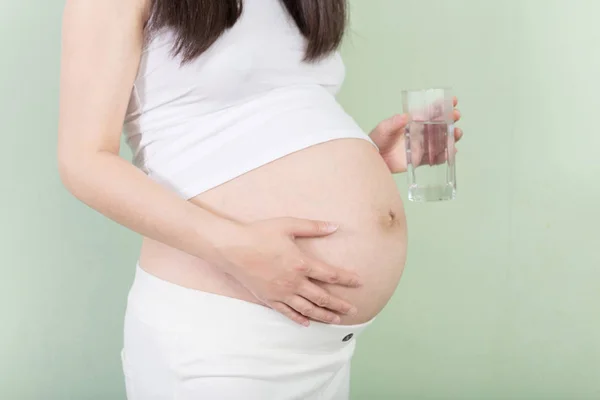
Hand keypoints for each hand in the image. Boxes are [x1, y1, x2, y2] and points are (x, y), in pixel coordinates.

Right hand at [216, 218, 360, 325]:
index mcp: (301, 263)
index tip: (359, 282)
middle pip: (322, 297)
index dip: (347, 279)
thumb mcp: (288, 225)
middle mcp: (294, 282)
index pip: (330, 275)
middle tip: (353, 309)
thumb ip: (313, 227)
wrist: (232, 248)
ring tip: (336, 320)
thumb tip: (335, 226)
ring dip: (323, 315)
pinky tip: (307, 323)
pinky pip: (287, 312)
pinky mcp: (268, 298)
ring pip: (307, 308)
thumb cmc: (259, 233)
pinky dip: (299, 318)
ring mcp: (281, 293)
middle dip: (340, 304)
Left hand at [369, 97, 463, 172]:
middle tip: (456, 116)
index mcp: (414, 122)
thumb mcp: (384, 128)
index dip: (443, 106)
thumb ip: (394, 122)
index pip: (431, 112)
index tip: (453, 101)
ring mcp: (422, 146)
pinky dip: (444, 156)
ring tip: (457, 134)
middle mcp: (421, 133)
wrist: (374, 158)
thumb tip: (405, 116)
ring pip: (442, 141)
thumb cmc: (377, 139)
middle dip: (452, 120)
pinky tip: (451, 152)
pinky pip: (435, 158)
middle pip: (441, 125)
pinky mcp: (420, 160)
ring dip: (452, 137)